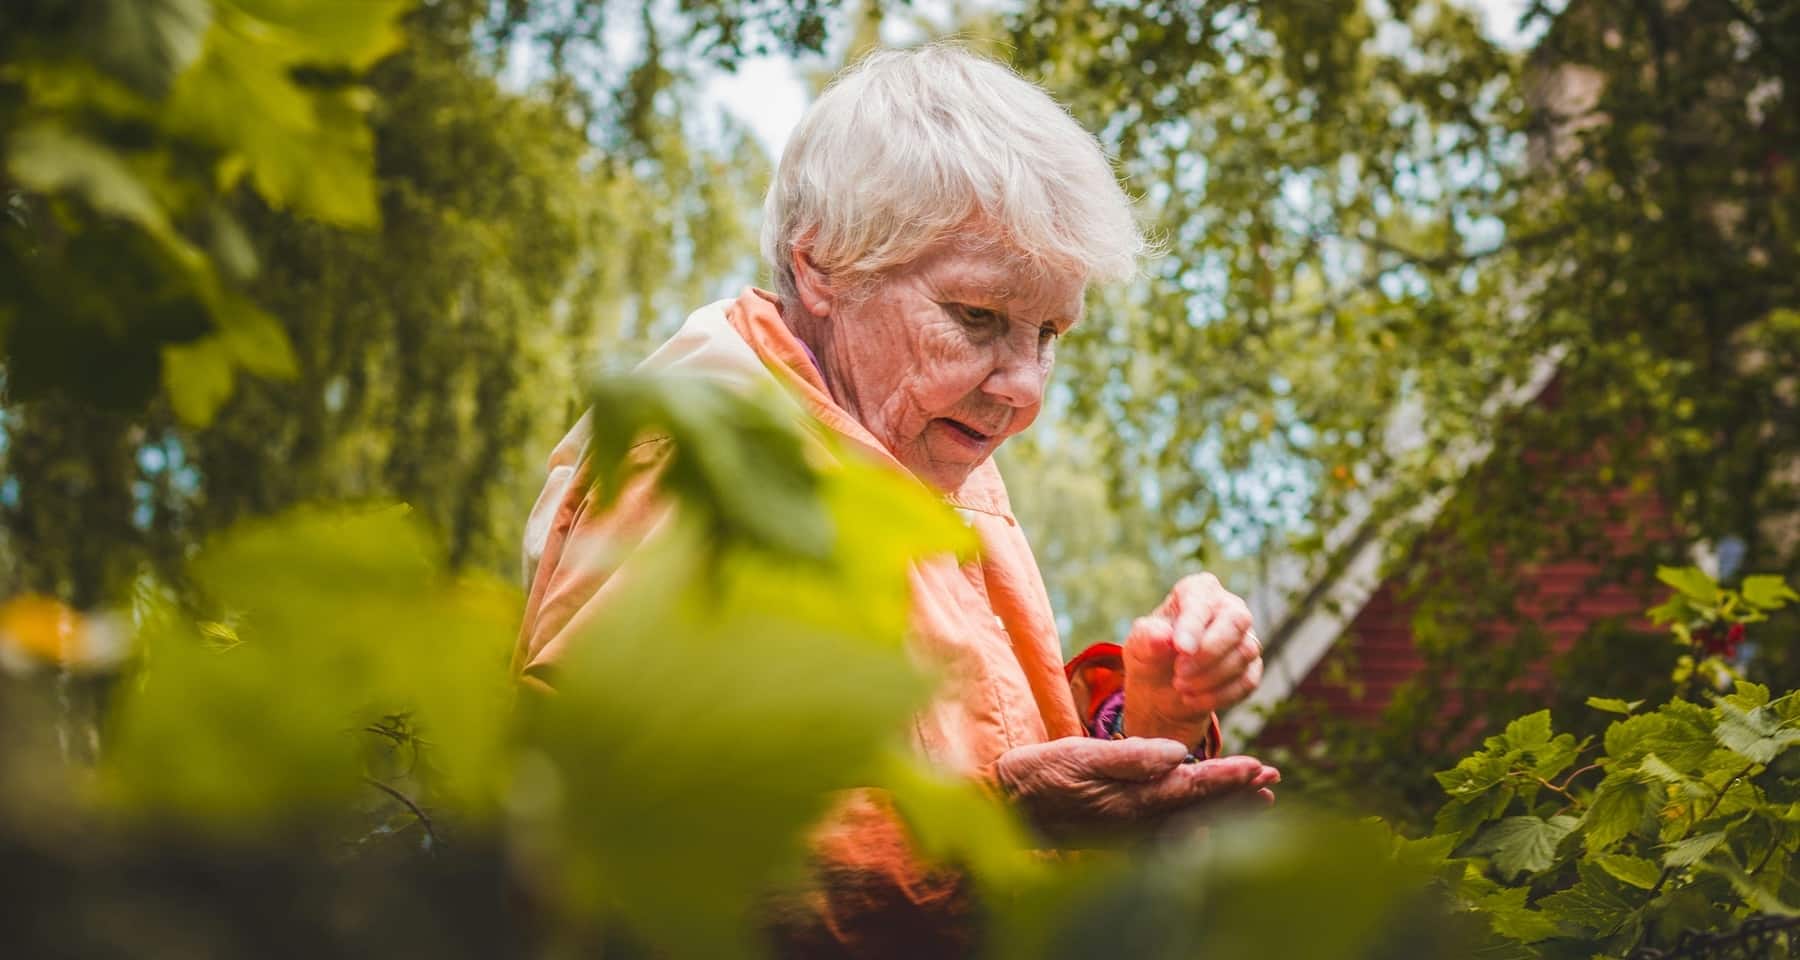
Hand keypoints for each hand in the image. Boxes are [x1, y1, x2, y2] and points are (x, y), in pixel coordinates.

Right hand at [994, 736, 1278, 841]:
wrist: (1010, 806)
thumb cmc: (1043, 773)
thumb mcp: (1081, 755)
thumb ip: (1130, 757)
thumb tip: (1178, 754)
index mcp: (1132, 802)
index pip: (1193, 787)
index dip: (1229, 777)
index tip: (1259, 766)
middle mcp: (1139, 825)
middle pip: (1202, 810)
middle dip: (1239, 795)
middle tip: (1272, 779)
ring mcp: (1133, 836)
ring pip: (1193, 823)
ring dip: (1227, 809)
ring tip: (1259, 798)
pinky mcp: (1124, 839)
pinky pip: (1175, 833)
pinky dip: (1201, 821)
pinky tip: (1212, 818)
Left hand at [1123, 573, 1262, 743]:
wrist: (1161, 687)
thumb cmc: (1151, 653)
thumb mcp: (1138, 645)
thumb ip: (1147, 637)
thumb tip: (1162, 637)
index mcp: (1199, 590)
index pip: (1203, 602)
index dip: (1193, 625)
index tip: (1180, 649)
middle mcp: (1229, 607)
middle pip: (1236, 622)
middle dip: (1209, 653)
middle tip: (1179, 675)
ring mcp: (1245, 637)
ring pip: (1244, 653)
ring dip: (1210, 677)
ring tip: (1180, 687)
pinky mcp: (1252, 667)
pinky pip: (1247, 681)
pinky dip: (1219, 695)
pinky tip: (1192, 700)